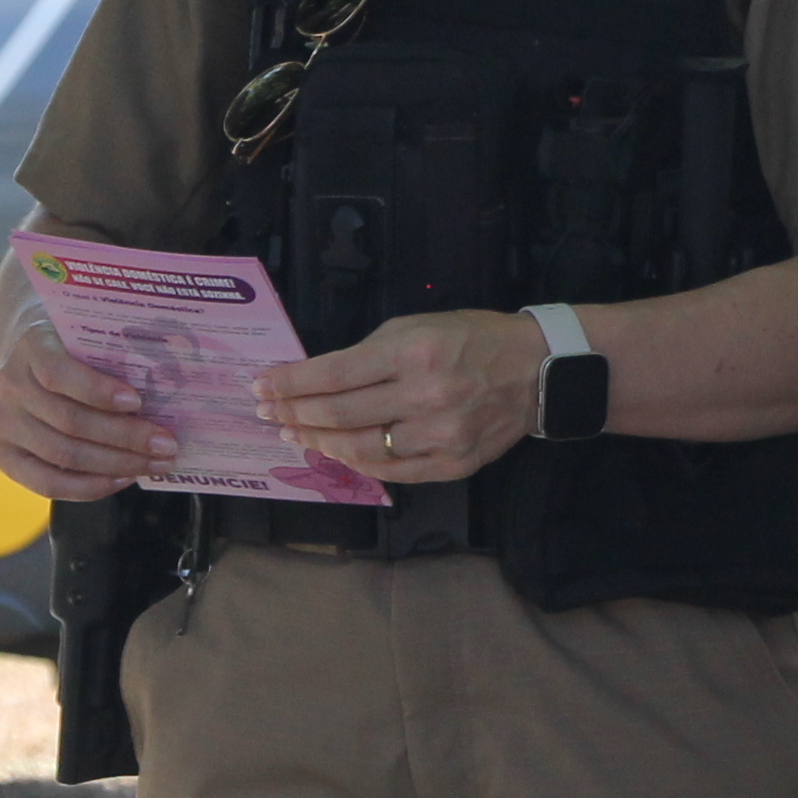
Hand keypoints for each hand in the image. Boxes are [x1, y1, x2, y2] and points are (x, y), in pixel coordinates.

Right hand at [0, 313, 174, 499]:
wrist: (32, 360)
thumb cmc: (74, 349)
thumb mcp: (87, 338)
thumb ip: (114, 356)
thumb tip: (169, 388)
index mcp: (31, 347)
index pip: (58, 373)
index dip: (97, 390)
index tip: (137, 401)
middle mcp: (10, 386)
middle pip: (69, 421)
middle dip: (125, 436)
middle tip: (167, 444)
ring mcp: (3, 423)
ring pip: (64, 455)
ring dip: (117, 464)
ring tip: (155, 463)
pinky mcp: (4, 455)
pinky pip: (48, 483)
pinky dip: (90, 486)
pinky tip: (123, 479)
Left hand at [258, 308, 541, 482]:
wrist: (535, 371)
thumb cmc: (470, 338)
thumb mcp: (416, 326)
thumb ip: (368, 353)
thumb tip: (318, 379)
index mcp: (413, 352)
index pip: (335, 374)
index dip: (291, 383)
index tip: (262, 386)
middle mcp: (424, 396)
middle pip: (340, 415)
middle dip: (295, 414)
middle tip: (268, 414)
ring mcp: (440, 435)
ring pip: (361, 449)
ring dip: (319, 443)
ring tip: (295, 434)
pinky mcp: (453, 464)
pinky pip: (392, 472)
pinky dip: (358, 463)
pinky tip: (336, 453)